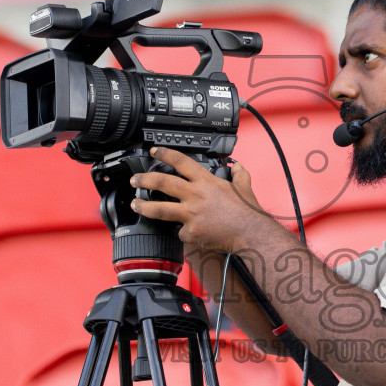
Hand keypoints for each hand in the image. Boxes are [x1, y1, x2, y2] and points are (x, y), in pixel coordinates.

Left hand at [130, 147, 269, 254]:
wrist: (251, 232)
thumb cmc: (248, 211)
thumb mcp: (245, 186)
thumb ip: (239, 174)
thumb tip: (238, 167)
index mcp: (206, 181)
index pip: (181, 161)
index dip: (165, 154)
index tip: (155, 151)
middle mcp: (195, 195)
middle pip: (162, 183)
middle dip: (145, 180)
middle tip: (136, 180)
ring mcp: (191, 214)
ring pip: (160, 209)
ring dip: (144, 206)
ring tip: (135, 205)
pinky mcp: (191, 232)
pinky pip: (181, 233)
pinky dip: (184, 233)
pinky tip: (190, 234)